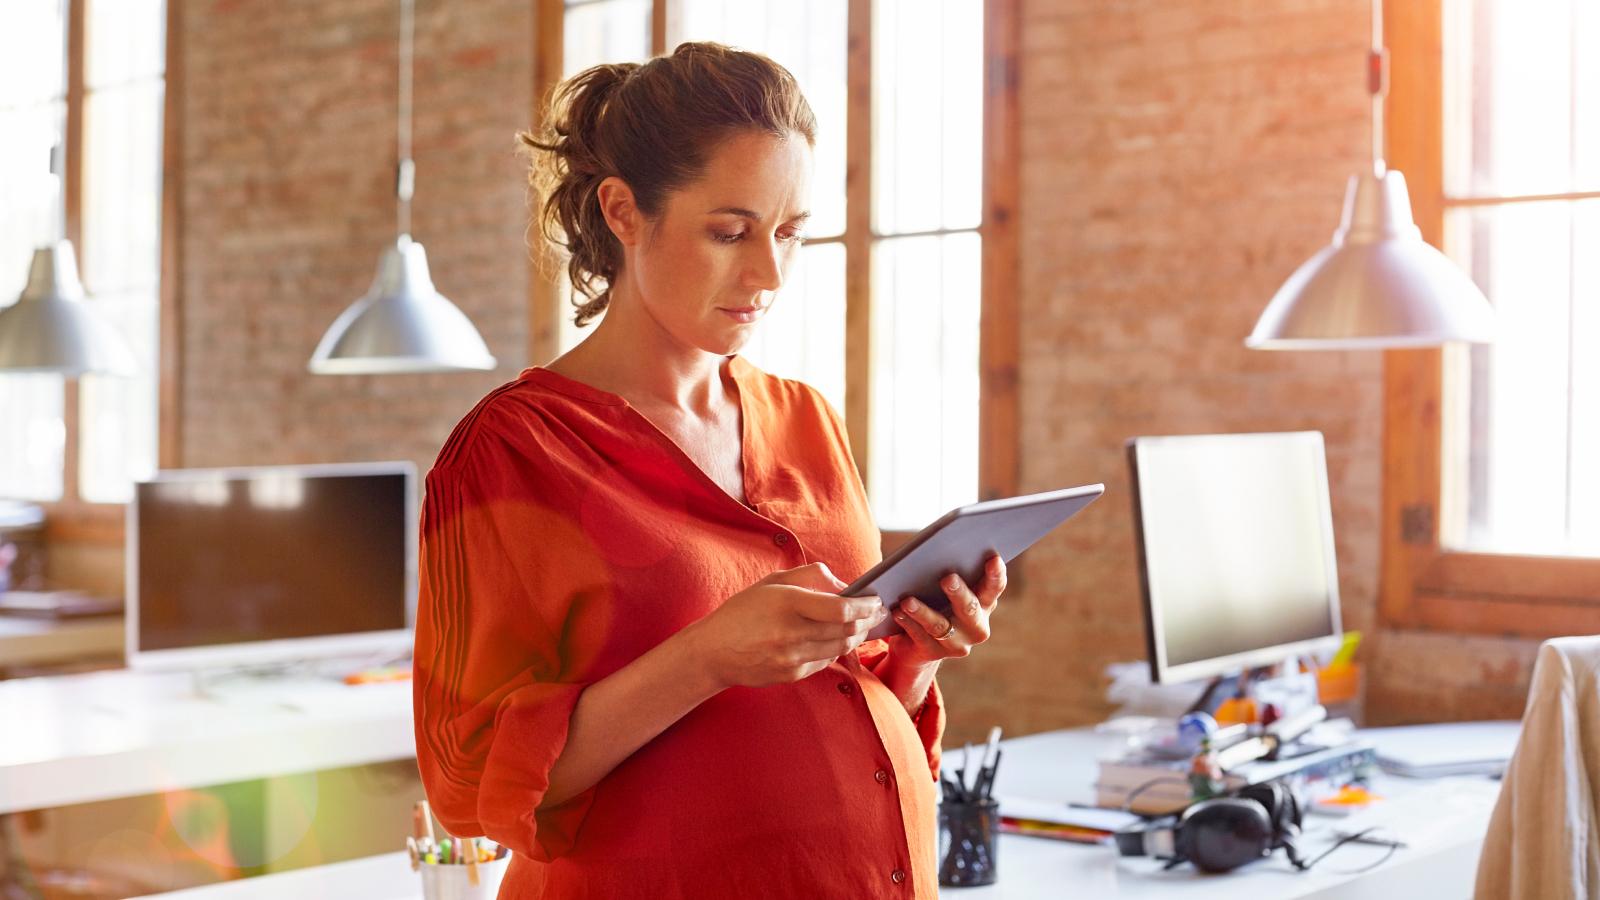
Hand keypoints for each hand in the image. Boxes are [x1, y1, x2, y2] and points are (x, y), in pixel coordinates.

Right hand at [686, 562, 886, 689]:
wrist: (713, 651)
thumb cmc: (744, 611)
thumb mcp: (773, 582)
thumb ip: (812, 577)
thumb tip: (846, 586)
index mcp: (787, 603)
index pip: (841, 609)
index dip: (864, 606)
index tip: (875, 600)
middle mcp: (791, 633)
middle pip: (847, 631)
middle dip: (868, 620)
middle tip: (877, 612)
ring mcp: (792, 658)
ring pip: (841, 648)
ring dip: (858, 636)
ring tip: (864, 625)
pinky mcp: (792, 674)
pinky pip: (826, 661)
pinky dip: (837, 649)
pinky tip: (839, 640)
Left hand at [887, 554, 1006, 665]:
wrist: (918, 643)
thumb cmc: (935, 601)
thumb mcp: (946, 589)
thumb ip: (952, 572)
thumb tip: (937, 549)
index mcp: (984, 604)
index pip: (994, 588)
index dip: (996, 575)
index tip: (993, 558)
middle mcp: (976, 626)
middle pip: (970, 608)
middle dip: (959, 593)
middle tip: (948, 578)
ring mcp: (957, 643)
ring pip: (940, 625)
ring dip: (923, 612)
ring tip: (908, 601)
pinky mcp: (934, 653)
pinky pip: (920, 637)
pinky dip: (908, 623)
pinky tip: (897, 613)